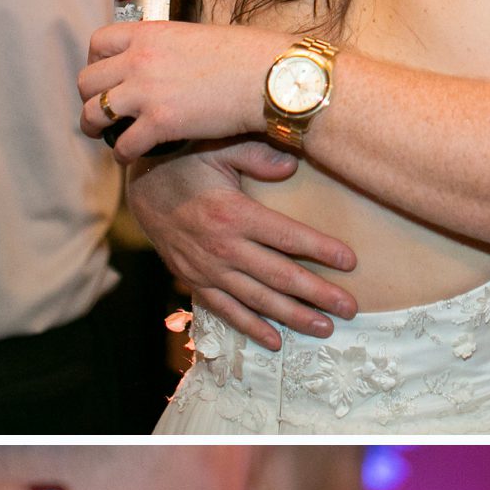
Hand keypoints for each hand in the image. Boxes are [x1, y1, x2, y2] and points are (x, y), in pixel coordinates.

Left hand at [79, 19, 281, 158]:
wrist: (267, 78)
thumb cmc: (247, 56)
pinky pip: (124, 144)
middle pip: (87, 80)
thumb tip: (173, 60)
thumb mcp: (199, 36)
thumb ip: (173, 47)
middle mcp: (138, 60)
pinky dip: (123, 154)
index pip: (99, 42)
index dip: (95, 61)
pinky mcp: (159, 124)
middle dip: (89, 97)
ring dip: (93, 127)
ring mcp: (145, 92)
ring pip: (93, 112)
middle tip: (98, 109)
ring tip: (101, 135)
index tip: (104, 75)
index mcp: (148, 34)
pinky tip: (129, 157)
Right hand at [126, 142, 357, 345]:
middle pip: (280, 277)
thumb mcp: (219, 148)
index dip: (321, 250)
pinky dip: (251, 327)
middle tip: (349, 308)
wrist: (140, 183)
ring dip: (293, 317)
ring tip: (324, 329)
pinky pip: (226, 310)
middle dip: (318, 294)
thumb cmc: (186, 160)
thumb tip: (292, 166)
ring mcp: (207, 269)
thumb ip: (256, 156)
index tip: (350, 262)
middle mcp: (222, 247)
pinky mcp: (195, 281)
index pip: (287, 237)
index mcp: (233, 214)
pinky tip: (276, 341)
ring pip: (258, 300)